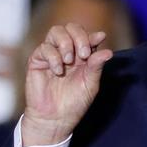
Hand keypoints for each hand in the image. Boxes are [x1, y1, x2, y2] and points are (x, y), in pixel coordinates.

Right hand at [21, 23, 112, 146]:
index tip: (100, 38)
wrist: (55, 118)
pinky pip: (44, 47)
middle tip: (84, 54)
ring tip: (69, 61)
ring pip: (56, 31)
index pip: (87, 36)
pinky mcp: (37, 60)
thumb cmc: (75, 102)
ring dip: (66, 43)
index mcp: (82, 55)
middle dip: (80, 37)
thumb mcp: (90, 84)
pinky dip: (53, 57)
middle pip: (71, 28)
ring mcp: (52, 54)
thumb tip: (108, 52)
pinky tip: (58, 71)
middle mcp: (67, 51)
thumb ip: (97, 66)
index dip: (93, 35)